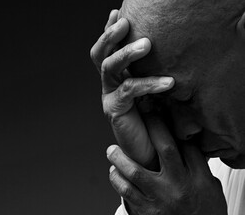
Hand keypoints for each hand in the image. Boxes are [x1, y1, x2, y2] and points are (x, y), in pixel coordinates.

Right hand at [90, 10, 174, 166]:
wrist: (151, 151)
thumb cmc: (156, 119)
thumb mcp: (154, 89)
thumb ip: (150, 72)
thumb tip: (163, 48)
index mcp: (116, 77)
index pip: (107, 50)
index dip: (108, 31)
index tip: (116, 12)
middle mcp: (109, 84)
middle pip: (100, 55)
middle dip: (109, 36)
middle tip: (124, 22)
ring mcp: (109, 97)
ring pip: (109, 68)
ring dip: (126, 53)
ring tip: (147, 44)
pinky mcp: (115, 111)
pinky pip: (128, 90)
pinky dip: (148, 84)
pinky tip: (168, 82)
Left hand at [107, 115, 226, 214]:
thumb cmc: (203, 214)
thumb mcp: (209, 189)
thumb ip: (198, 167)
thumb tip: (183, 144)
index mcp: (198, 179)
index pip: (187, 146)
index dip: (173, 129)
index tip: (161, 116)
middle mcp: (179, 186)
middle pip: (164, 149)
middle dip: (152, 128)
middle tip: (140, 118)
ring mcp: (161, 199)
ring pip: (135, 171)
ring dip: (120, 158)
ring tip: (111, 150)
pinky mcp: (146, 211)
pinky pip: (126, 192)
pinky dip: (116, 180)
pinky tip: (113, 173)